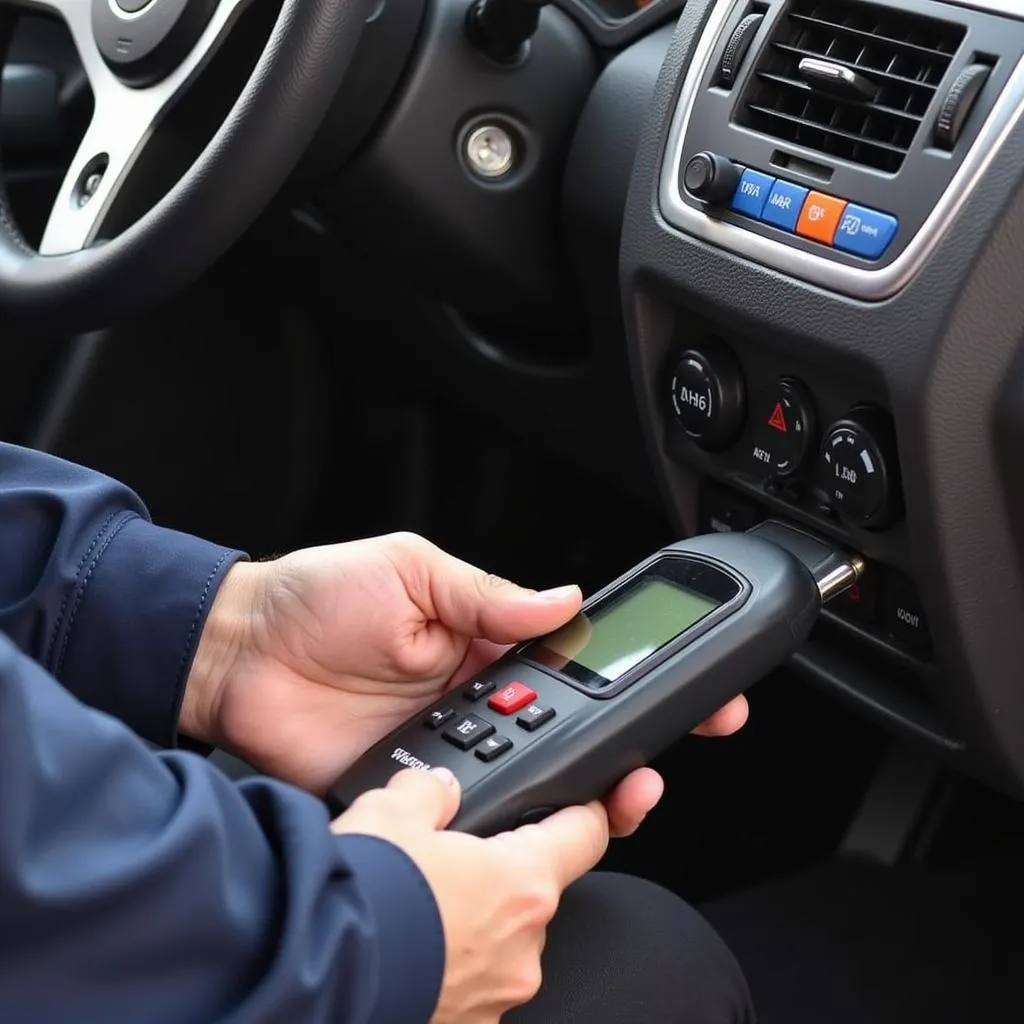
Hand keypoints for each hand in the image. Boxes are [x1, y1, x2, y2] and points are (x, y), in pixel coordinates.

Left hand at [183, 532, 748, 793]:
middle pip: (569, 734)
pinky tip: (534, 821)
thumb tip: (562, 598)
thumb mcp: (411, 569)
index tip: (692, 690)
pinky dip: (502, 822)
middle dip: (628, 750)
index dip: (634, 677)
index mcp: (483, 643)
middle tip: (659, 760)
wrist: (233, 655)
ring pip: (531, 782)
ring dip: (577, 790)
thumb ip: (487, 593)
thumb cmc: (315, 598)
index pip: (576, 664)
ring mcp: (447, 752)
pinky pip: (467, 817)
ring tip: (612, 790)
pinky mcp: (411, 795)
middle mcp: (474, 701)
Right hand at [332, 765, 647, 1023]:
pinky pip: (469, 984)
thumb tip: (436, 789)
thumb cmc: (365, 895)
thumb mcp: (394, 809)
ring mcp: (496, 997)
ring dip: (470, 926)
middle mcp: (523, 947)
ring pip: (498, 945)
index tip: (584, 805)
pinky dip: (446, 966)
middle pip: (530, 894)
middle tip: (447, 863)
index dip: (584, 812)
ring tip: (414, 911)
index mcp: (523, 882)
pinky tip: (407, 949)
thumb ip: (430, 791)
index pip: (585, 834)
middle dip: (496, 876)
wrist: (318, 974)